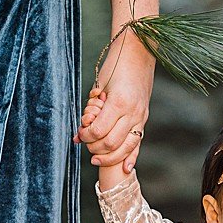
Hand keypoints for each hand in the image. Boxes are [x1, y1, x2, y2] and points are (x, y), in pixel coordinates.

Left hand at [75, 35, 154, 173]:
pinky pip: (138, 143)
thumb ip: (91, 109)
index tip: (78, 135)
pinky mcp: (144, 119)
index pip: (99, 131)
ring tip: (95, 158)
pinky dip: (131, 157)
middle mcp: (133, 112)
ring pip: (126, 147)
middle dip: (95, 147)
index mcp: (119, 102)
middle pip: (112, 142)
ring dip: (109, 156)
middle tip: (85, 143)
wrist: (138, 54)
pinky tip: (124, 168)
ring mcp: (141, 116)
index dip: (86, 136)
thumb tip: (80, 131)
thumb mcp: (98, 86)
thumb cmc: (115, 67)